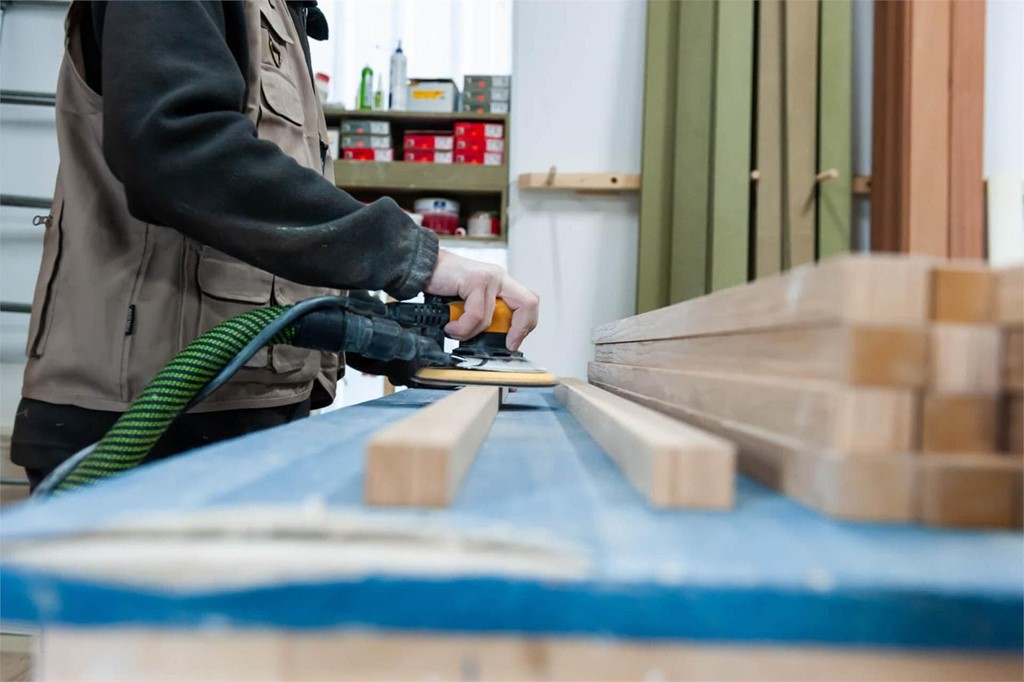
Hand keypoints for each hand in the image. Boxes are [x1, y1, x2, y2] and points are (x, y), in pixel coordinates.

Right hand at [424, 249, 539, 350]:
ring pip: (492, 317)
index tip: (513, 342)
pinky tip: (450, 326)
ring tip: (456, 331)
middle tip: (506, 344)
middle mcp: (499, 277)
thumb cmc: (444, 284)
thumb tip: (493, 338)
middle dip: (519, 329)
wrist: (423, 267)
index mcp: (501, 283)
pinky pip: (476, 315)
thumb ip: (485, 313)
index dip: (525, 325)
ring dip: (471, 332)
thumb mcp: (470, 301)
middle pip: (528, 303)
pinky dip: (462, 327)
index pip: (528, 302)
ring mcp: (489, 277)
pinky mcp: (475, 280)